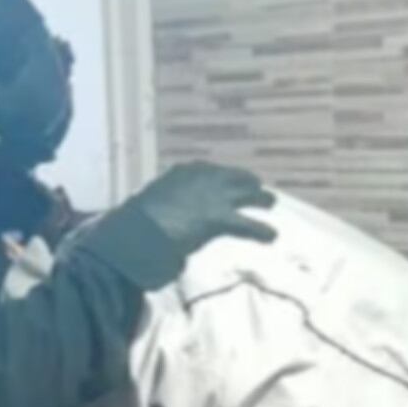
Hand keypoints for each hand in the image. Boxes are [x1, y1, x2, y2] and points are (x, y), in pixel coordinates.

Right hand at [125, 162, 276, 254]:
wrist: (138, 230)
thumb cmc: (136, 221)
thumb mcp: (149, 204)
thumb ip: (162, 206)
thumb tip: (160, 217)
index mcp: (181, 173)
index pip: (207, 170)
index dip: (220, 177)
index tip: (225, 179)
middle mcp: (201, 178)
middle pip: (232, 176)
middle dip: (245, 181)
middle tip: (255, 186)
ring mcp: (213, 195)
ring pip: (246, 193)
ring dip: (260, 198)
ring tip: (271, 202)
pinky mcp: (219, 217)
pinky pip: (246, 224)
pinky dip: (260, 231)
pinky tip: (271, 236)